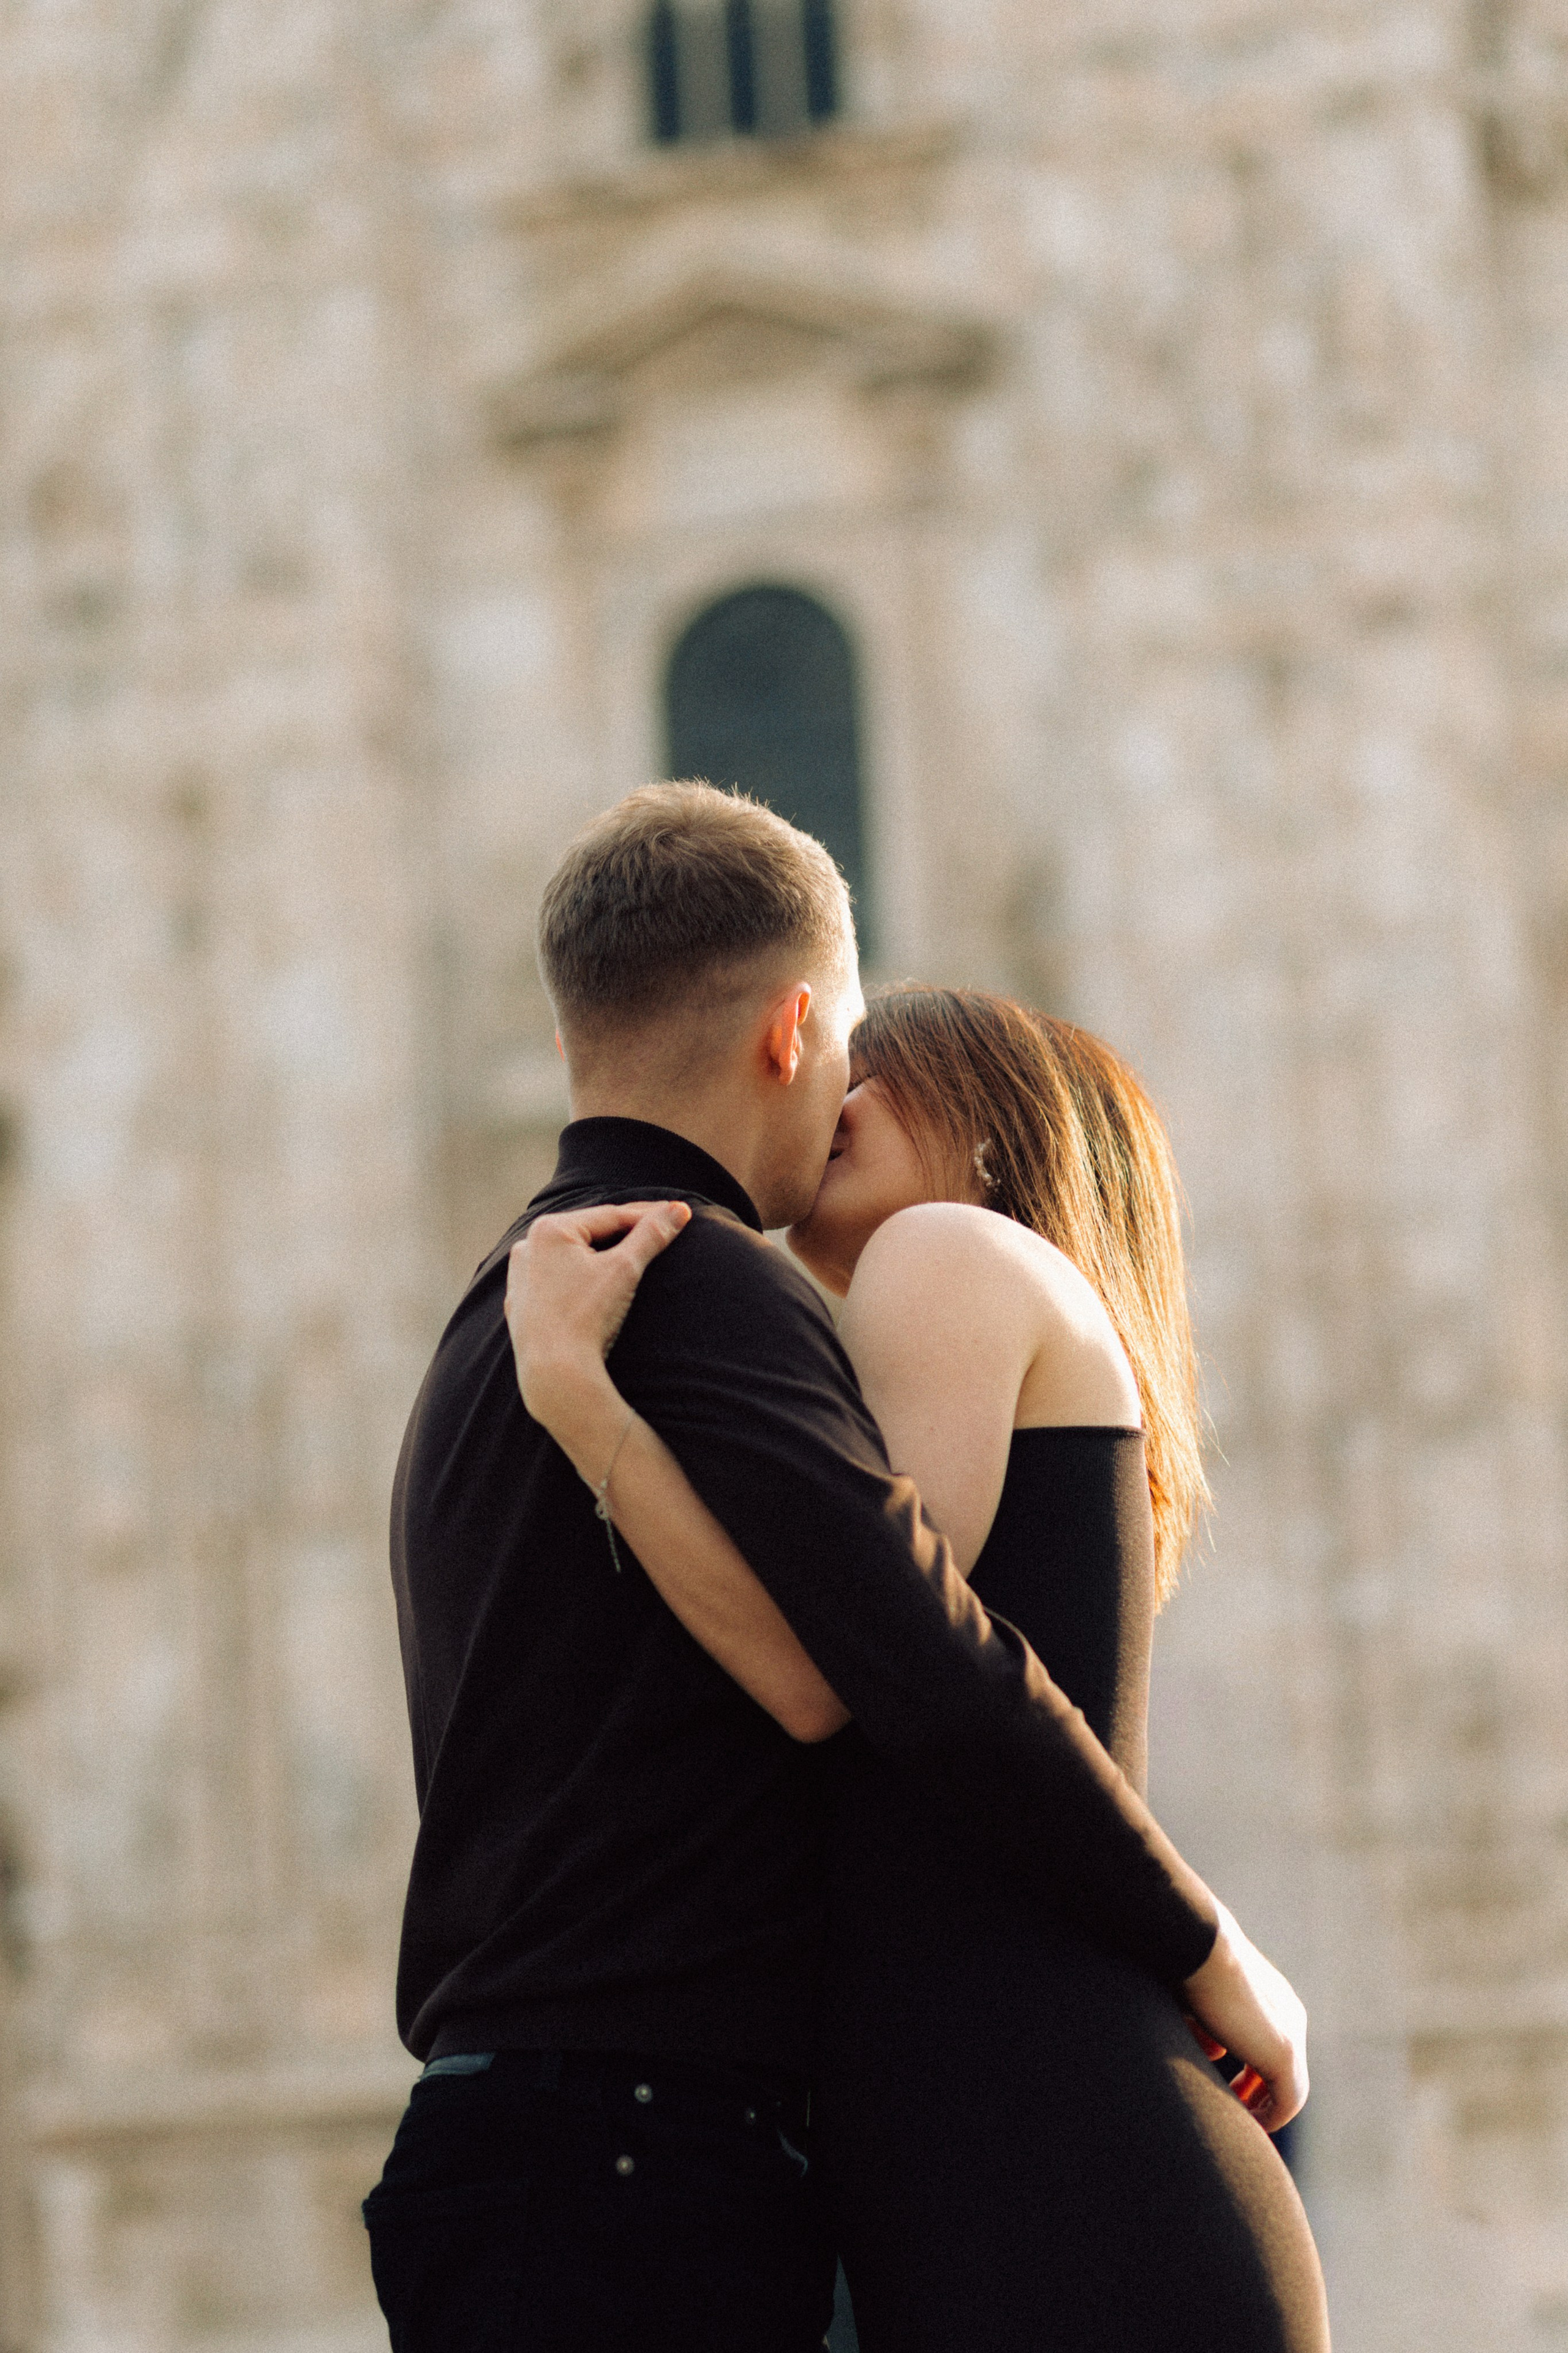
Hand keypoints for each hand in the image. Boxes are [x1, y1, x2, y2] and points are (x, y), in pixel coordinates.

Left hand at [505, 1201, 690, 1463]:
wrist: (554, 1373)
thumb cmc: (587, 1316)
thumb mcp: (625, 1269)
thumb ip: (651, 1235)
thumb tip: (679, 1210)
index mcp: (549, 1229)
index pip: (610, 1216)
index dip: (648, 1215)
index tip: (677, 1213)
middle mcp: (527, 1246)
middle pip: (588, 1234)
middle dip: (622, 1232)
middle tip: (656, 1228)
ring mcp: (520, 1277)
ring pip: (569, 1257)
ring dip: (598, 1254)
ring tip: (626, 1252)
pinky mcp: (520, 1305)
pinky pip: (555, 1282)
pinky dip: (577, 1280)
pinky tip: (591, 1286)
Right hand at [1180, 1900, 1307, 2133]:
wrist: (1198, 1945)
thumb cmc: (1188, 1962)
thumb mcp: (1200, 2001)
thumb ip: (1209, 2027)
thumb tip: (1215, 2051)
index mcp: (1272, 1997)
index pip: (1269, 2044)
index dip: (1251, 2072)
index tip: (1229, 2090)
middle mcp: (1290, 2014)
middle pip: (1283, 2068)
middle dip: (1258, 2092)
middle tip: (1236, 2109)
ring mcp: (1291, 2034)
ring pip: (1288, 2088)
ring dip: (1264, 2109)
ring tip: (1240, 2120)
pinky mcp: (1284, 2052)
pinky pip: (1287, 2101)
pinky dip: (1270, 2117)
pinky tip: (1246, 2123)